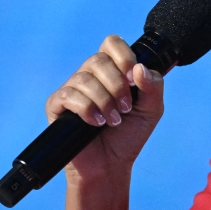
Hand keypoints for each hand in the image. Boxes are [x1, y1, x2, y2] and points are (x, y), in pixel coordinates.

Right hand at [44, 34, 164, 183]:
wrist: (110, 166)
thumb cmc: (129, 136)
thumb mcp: (151, 110)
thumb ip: (153, 86)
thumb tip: (139, 68)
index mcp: (112, 71)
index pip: (112, 44)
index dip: (123, 56)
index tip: (134, 78)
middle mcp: (90, 76)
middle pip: (98, 59)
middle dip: (116, 84)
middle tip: (126, 108)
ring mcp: (72, 89)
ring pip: (84, 78)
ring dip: (104, 100)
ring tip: (113, 121)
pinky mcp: (57, 105)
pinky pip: (68, 95)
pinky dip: (87, 109)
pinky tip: (96, 123)